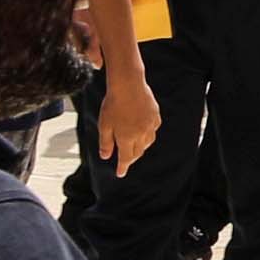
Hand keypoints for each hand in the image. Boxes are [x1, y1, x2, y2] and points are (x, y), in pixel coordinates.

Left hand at [92, 53, 157, 175]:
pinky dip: (148, 135)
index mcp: (127, 138)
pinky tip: (143, 132)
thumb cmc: (113, 105)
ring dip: (141, 147)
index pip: (126, 158)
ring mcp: (150, 125)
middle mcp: (141, 134)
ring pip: (148, 143)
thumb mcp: (104, 125)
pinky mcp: (155, 116)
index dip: (123, 167)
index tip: (120, 174)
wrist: (128, 85)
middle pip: (138, 152)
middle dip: (131, 157)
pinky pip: (153, 130)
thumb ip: (106, 143)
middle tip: (125, 160)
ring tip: (134, 146)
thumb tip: (106, 157)